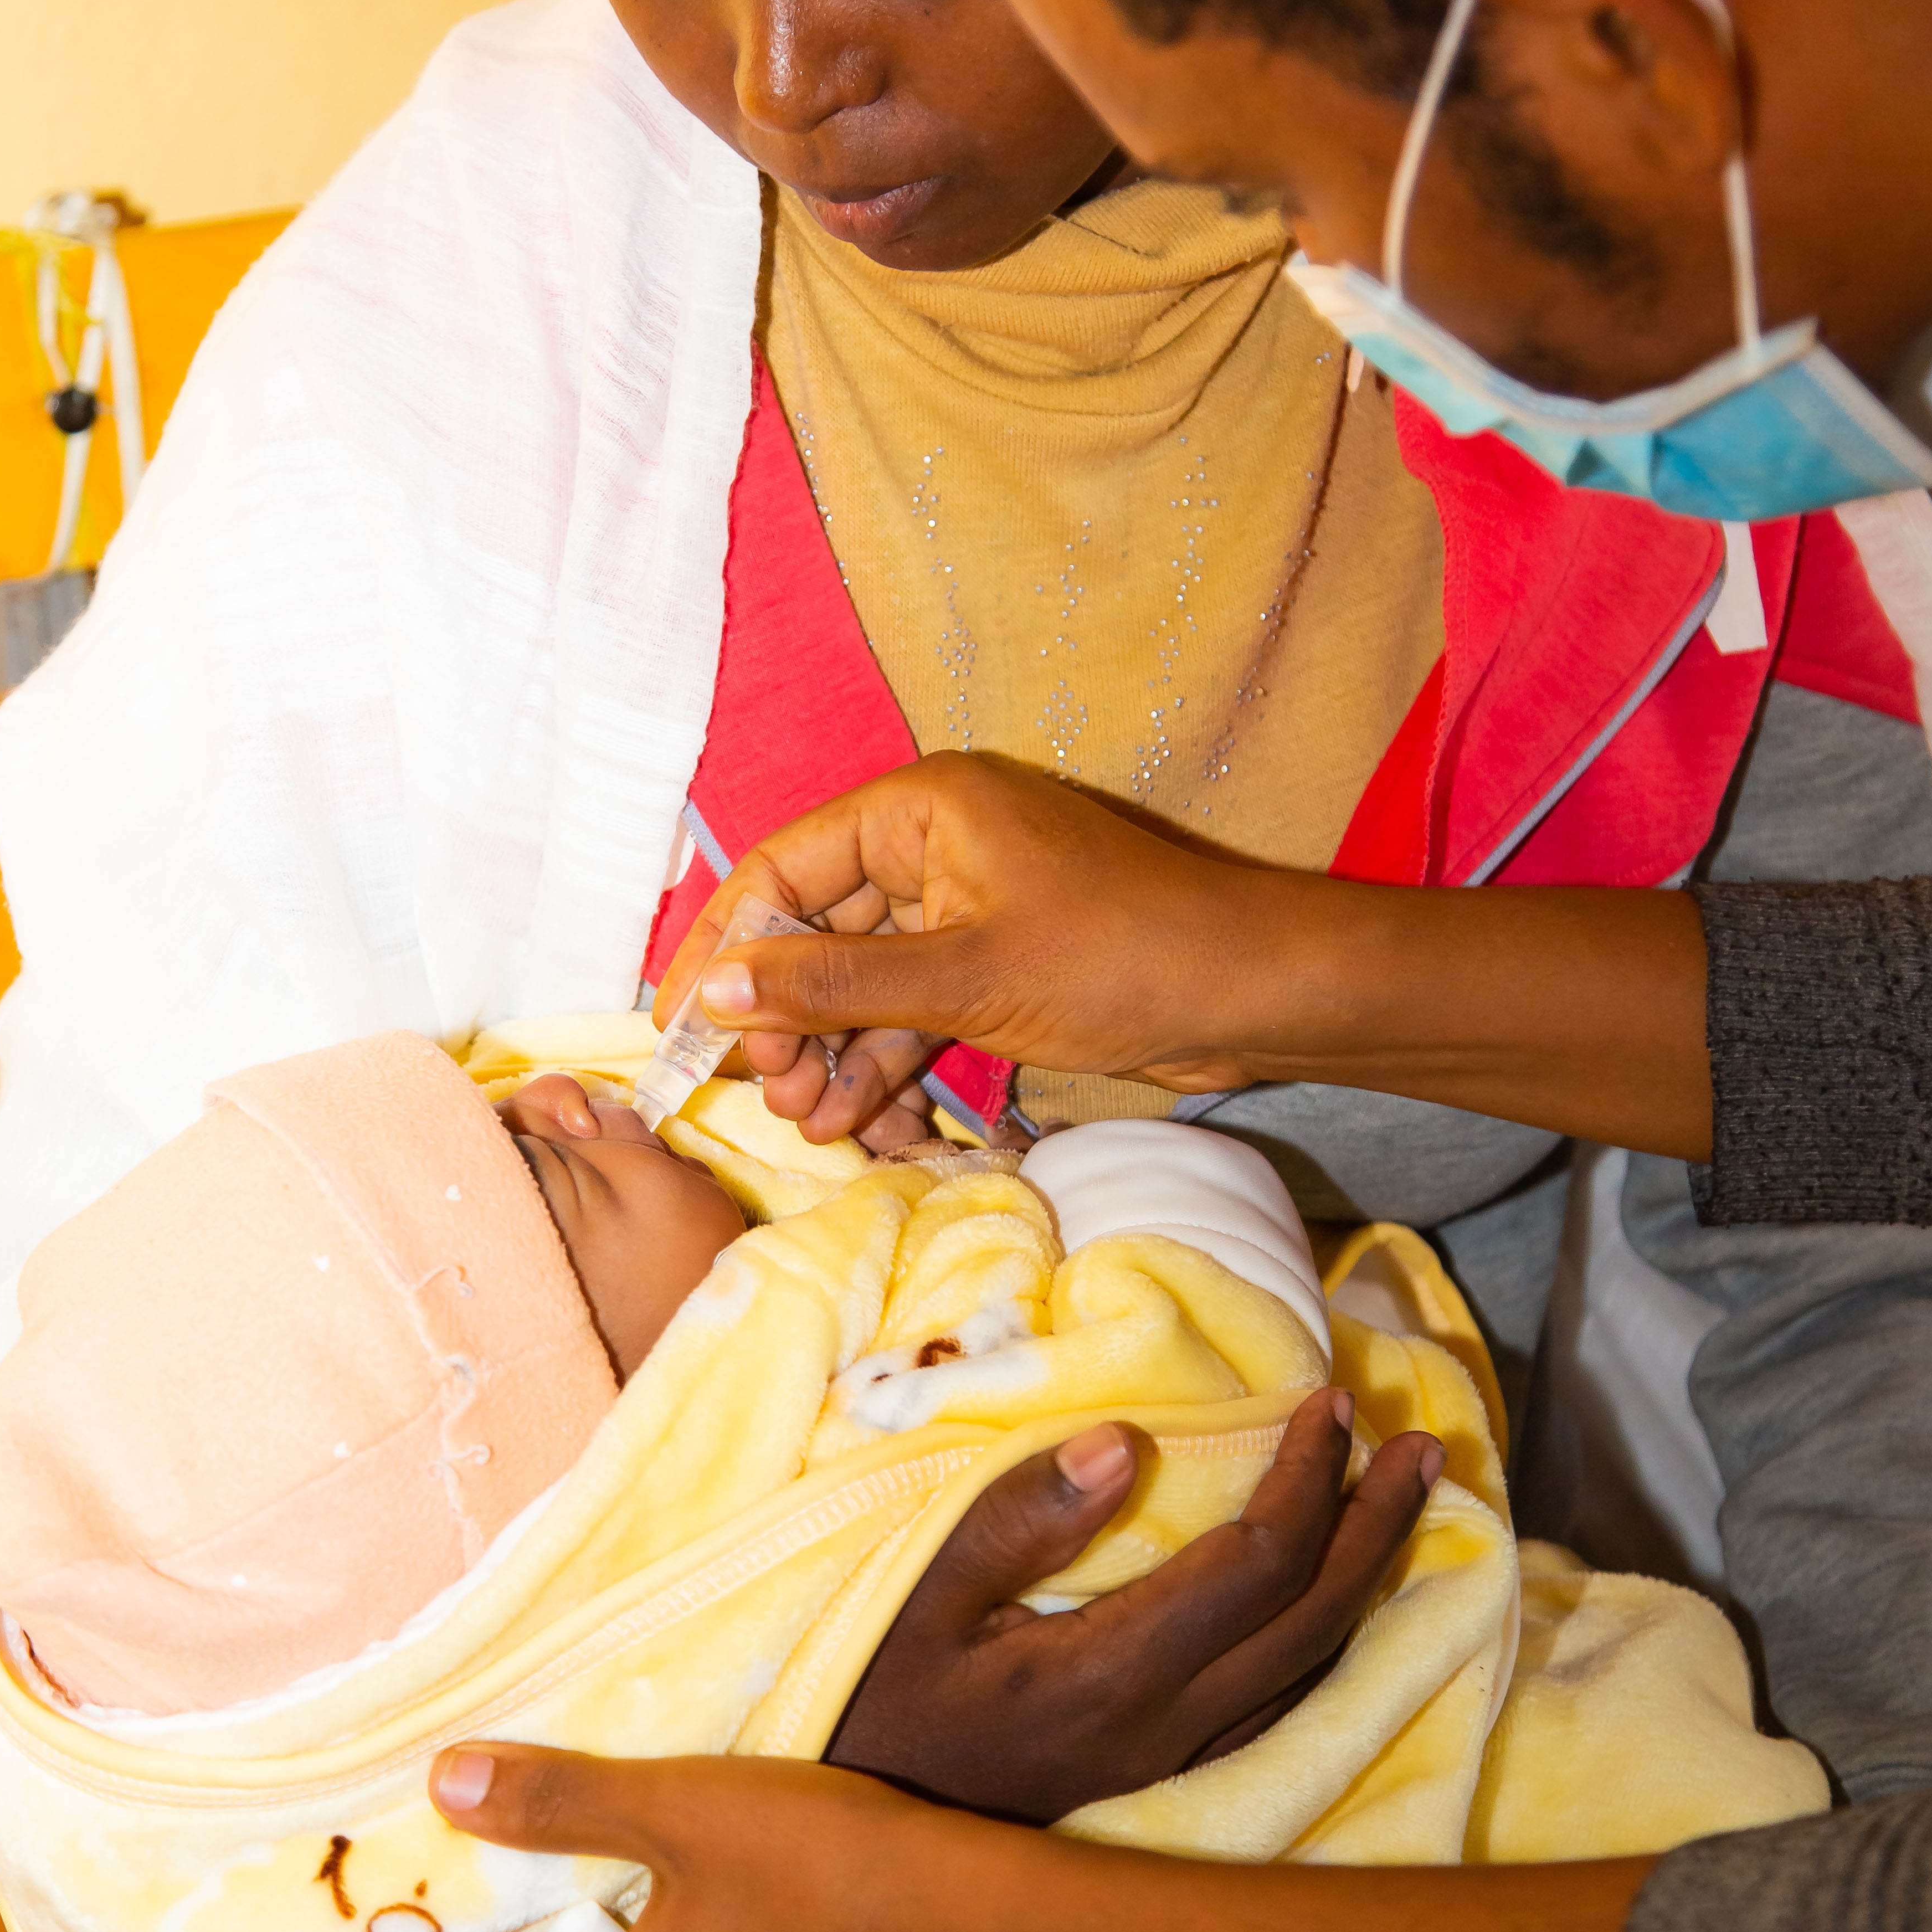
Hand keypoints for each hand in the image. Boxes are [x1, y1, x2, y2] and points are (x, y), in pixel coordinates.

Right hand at [658, 754, 1294, 1142]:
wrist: (1253, 992)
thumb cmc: (1120, 957)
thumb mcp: (961, 977)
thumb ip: (832, 987)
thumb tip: (715, 990)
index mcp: (921, 807)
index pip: (783, 870)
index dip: (723, 948)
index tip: (678, 1026)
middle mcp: (937, 842)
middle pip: (817, 928)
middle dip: (784, 1016)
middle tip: (767, 1092)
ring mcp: (968, 903)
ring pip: (863, 979)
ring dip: (831, 1051)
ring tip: (808, 1124)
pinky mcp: (998, 960)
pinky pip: (912, 1006)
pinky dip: (884, 1059)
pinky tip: (855, 1121)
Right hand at [826, 1390, 1438, 1818]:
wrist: (856, 1841)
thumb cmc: (870, 1689)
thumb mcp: (915, 1589)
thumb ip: (1019, 1516)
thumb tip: (1127, 1442)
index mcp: (1111, 1676)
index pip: (1257, 1565)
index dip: (1309, 1478)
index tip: (1329, 1402)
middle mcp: (1163, 1730)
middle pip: (1312, 1622)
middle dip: (1377, 1524)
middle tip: (1425, 1444)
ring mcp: (1167, 1764)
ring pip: (1310, 1674)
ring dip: (1367, 1581)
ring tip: (1404, 1504)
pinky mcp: (1158, 1778)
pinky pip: (1277, 1706)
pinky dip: (1326, 1641)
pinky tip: (1333, 1600)